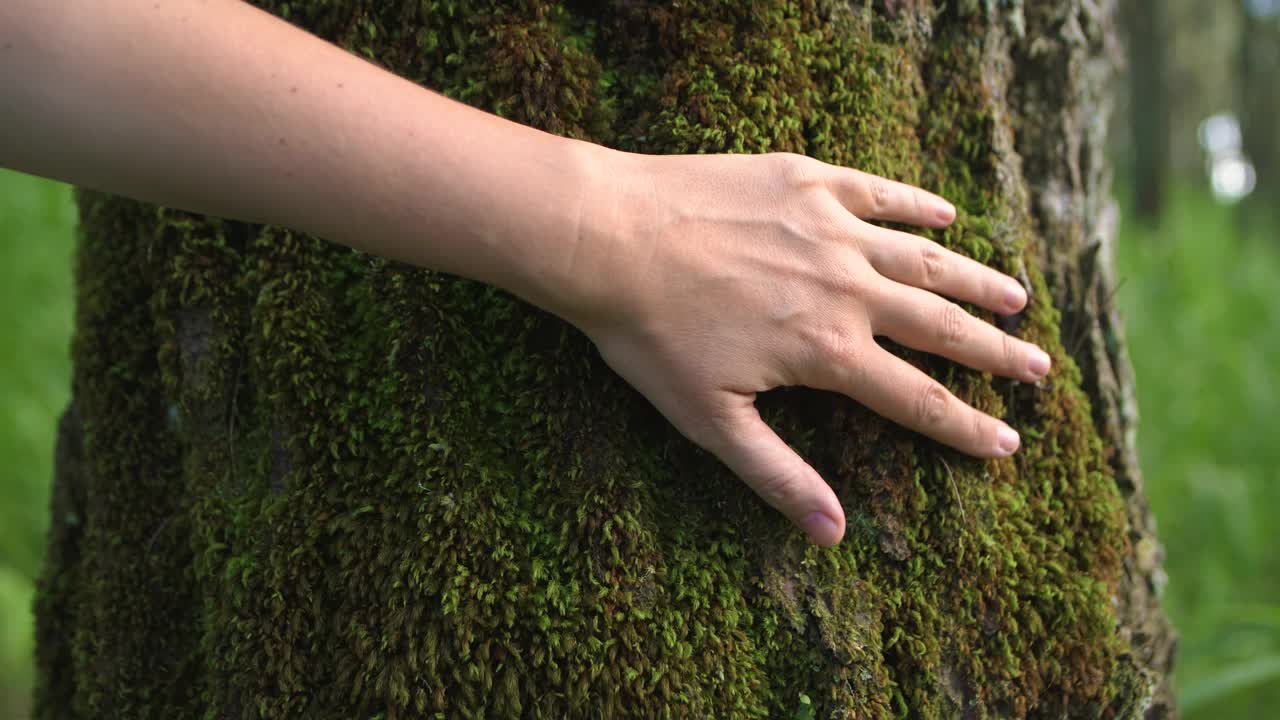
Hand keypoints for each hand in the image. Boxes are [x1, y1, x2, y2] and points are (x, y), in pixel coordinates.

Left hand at [567, 151, 1049, 546]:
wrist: (606, 237)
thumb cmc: (649, 334)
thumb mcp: (709, 421)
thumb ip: (777, 474)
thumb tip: (835, 535)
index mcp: (828, 351)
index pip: (917, 399)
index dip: (966, 426)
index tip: (1009, 442)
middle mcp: (847, 288)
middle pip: (941, 327)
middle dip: (996, 353)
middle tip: (1039, 367)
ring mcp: (830, 228)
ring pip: (925, 258)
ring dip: (974, 280)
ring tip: (1016, 297)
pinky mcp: (806, 180)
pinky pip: (880, 192)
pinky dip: (917, 205)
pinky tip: (947, 214)